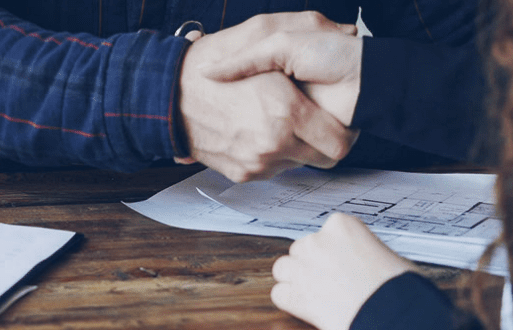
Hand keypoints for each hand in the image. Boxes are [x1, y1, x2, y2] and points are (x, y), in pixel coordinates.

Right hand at [176, 11, 358, 181]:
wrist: (164, 93)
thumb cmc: (210, 62)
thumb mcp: (262, 32)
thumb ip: (309, 27)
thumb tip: (348, 29)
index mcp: (284, 113)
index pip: (340, 143)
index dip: (344, 130)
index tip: (336, 117)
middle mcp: (272, 144)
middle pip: (323, 158)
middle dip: (320, 138)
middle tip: (310, 116)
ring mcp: (255, 163)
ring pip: (298, 164)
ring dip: (295, 146)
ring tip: (279, 120)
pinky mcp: (242, 174)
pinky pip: (272, 170)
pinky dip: (271, 154)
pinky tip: (260, 130)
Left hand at [271, 213, 417, 329]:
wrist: (392, 310)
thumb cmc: (399, 285)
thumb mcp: (387, 254)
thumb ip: (363, 250)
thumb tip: (361, 259)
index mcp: (341, 225)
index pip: (326, 232)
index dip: (333, 250)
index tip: (342, 262)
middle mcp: (316, 241)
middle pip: (302, 248)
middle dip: (312, 264)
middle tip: (332, 281)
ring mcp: (301, 267)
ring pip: (284, 268)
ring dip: (296, 279)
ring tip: (319, 293)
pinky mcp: (293, 294)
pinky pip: (279, 293)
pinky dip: (291, 301)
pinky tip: (309, 307)